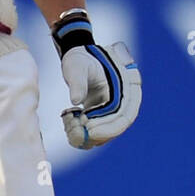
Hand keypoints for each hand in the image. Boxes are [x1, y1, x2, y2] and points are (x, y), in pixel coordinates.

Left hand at [51, 9, 141, 149]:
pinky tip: (68, 122)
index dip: (109, 126)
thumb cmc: (80, 60)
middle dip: (96, 135)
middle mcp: (123, 102)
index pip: (124, 115)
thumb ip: (77, 82)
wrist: (77, 59)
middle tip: (75, 135)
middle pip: (117, 128)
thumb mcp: (77, 67)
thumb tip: (75, 100)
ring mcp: (113, 111)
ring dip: (87, 136)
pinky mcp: (101, 117)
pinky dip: (82, 133)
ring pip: (105, 133)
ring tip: (68, 124)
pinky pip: (95, 131)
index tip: (89, 129)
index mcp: (126, 88)